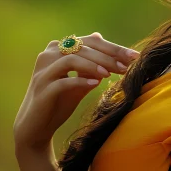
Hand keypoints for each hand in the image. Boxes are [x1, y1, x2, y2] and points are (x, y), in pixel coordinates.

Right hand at [13, 32, 139, 149]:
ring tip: (111, 74)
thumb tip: (107, 46)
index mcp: (57, 49)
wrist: (36, 128)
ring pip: (72, 59)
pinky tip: (95, 84)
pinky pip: (63, 81)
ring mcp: (43, 71)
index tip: (134, 57)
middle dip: (109, 56)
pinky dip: (80, 80)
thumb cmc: (59, 102)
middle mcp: (48, 55)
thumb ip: (91, 65)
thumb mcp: (79, 81)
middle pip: (83, 47)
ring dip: (95, 65)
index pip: (90, 42)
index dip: (114, 48)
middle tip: (127, 66)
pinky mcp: (42, 88)